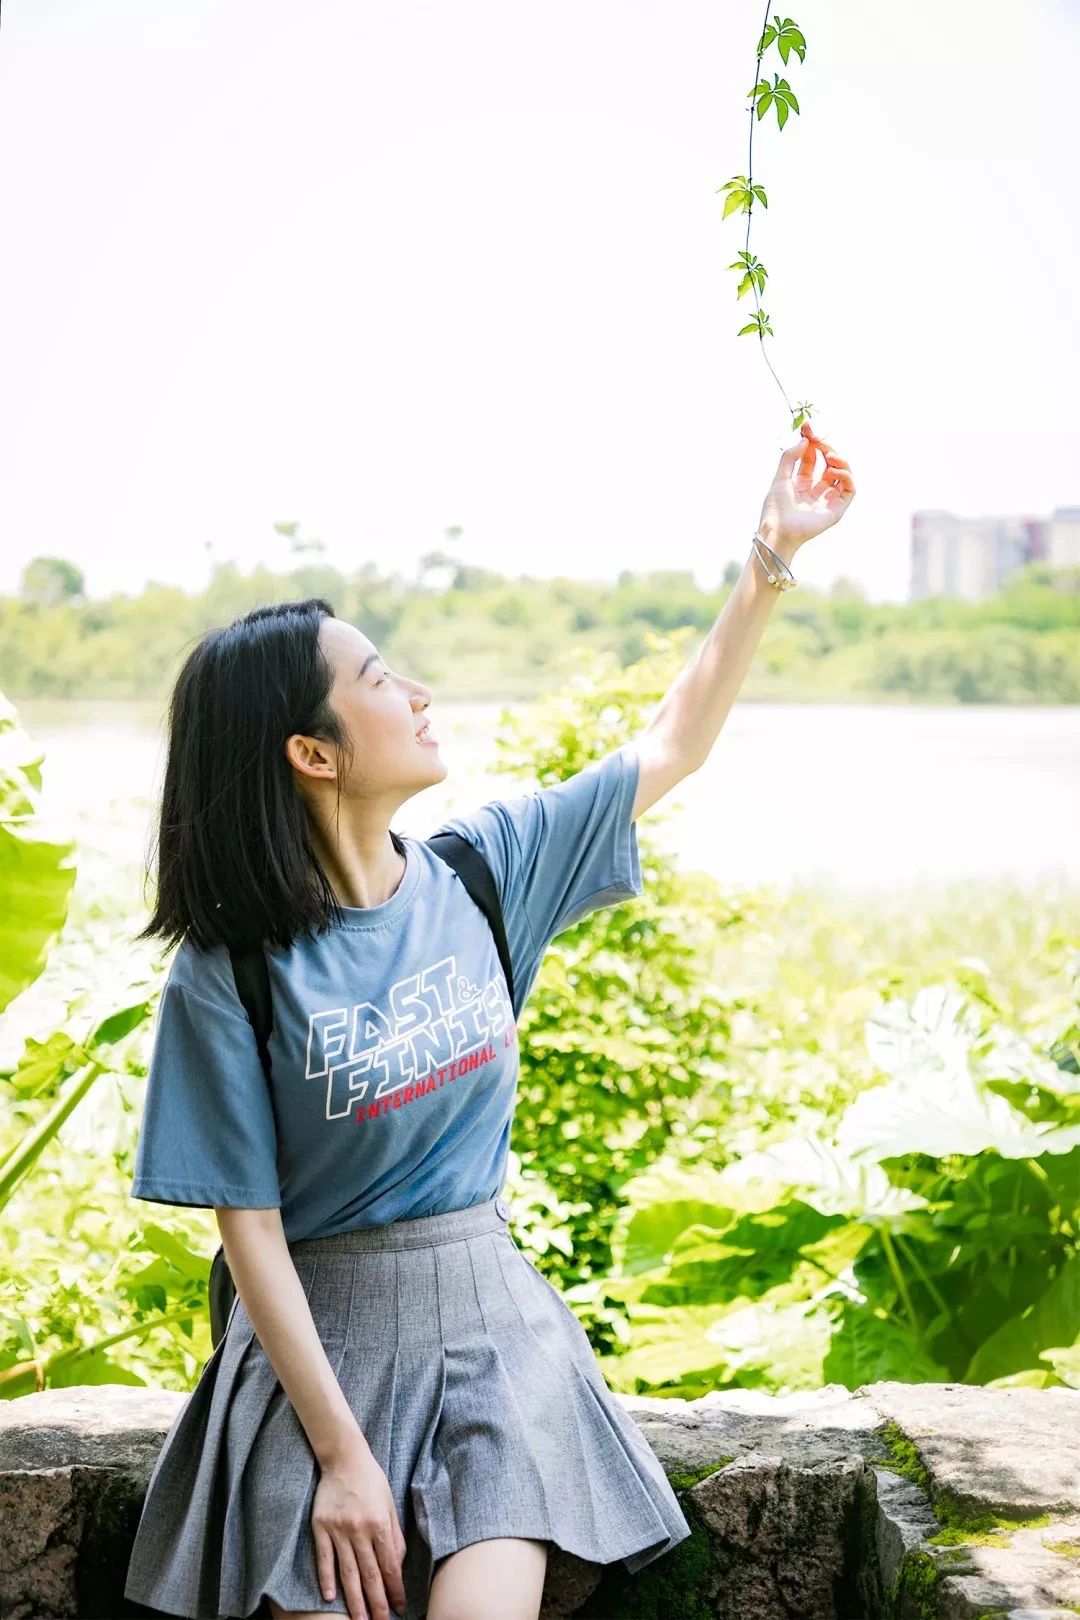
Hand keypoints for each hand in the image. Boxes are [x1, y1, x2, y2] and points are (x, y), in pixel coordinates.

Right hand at [311, 1448, 407, 1619]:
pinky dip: (326, 1578)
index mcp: (381, 1523)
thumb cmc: (371, 1481)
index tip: (399, 1607)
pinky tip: (330, 1597)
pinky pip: (324, 1557)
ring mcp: (339, 1529)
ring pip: (348, 1571)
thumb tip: (398, 1565)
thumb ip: (395, 1535)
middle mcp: (360, 1529)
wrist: (344, 1458)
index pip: (390, 1565)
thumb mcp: (390, 1504)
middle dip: (377, 1603)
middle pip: (370, 1574)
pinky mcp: (321, 1526)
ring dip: (354, 1599)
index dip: (395, 1589)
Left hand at [757, 422, 855, 556]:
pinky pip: (850, 488)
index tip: (808, 428)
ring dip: (839, 460)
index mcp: (800, 483)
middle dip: (826, 448)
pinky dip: (846, 475)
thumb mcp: (780, 477)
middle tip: (820, 441)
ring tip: (829, 456)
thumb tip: (804, 440)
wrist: (778, 531)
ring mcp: (827, 498)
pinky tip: (834, 469)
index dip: (811, 442)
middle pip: (828, 462)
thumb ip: (790, 457)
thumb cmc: (776, 509)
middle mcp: (815, 489)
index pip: (811, 457)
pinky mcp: (837, 508)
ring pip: (843, 473)